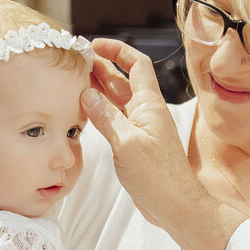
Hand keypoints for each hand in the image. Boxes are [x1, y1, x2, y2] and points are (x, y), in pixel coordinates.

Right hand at [82, 39, 199, 230]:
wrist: (175, 204)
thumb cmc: (158, 177)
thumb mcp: (126, 144)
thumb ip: (106, 117)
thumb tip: (87, 94)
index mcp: (149, 104)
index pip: (136, 64)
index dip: (117, 50)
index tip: (95, 45)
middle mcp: (145, 112)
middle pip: (122, 80)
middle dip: (101, 67)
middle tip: (76, 62)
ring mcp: (140, 128)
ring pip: (116, 100)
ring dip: (98, 88)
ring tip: (75, 81)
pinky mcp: (134, 144)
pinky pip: (114, 119)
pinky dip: (100, 111)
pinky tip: (84, 110)